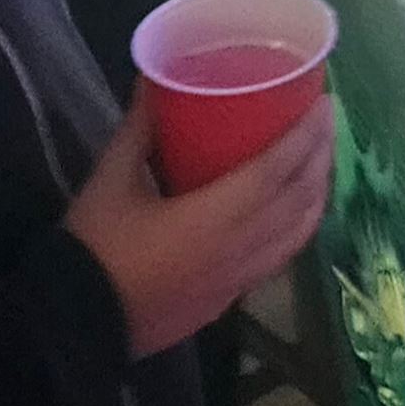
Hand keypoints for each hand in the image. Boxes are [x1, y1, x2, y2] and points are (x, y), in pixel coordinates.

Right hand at [63, 100, 334, 361]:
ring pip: (298, 233)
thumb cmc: (94, 247)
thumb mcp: (111, 179)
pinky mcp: (230, 298)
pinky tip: (296, 211)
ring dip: (317, 193)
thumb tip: (154, 80)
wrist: (78, 325)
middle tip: (326, 120)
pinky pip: (281, 257)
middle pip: (299, 200)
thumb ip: (139, 128)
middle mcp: (240, 249)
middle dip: (320, 157)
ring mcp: (239, 279)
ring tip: (319, 160)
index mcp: (214, 218)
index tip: (324, 104)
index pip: (277, 172)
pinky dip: (299, 227)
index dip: (306, 136)